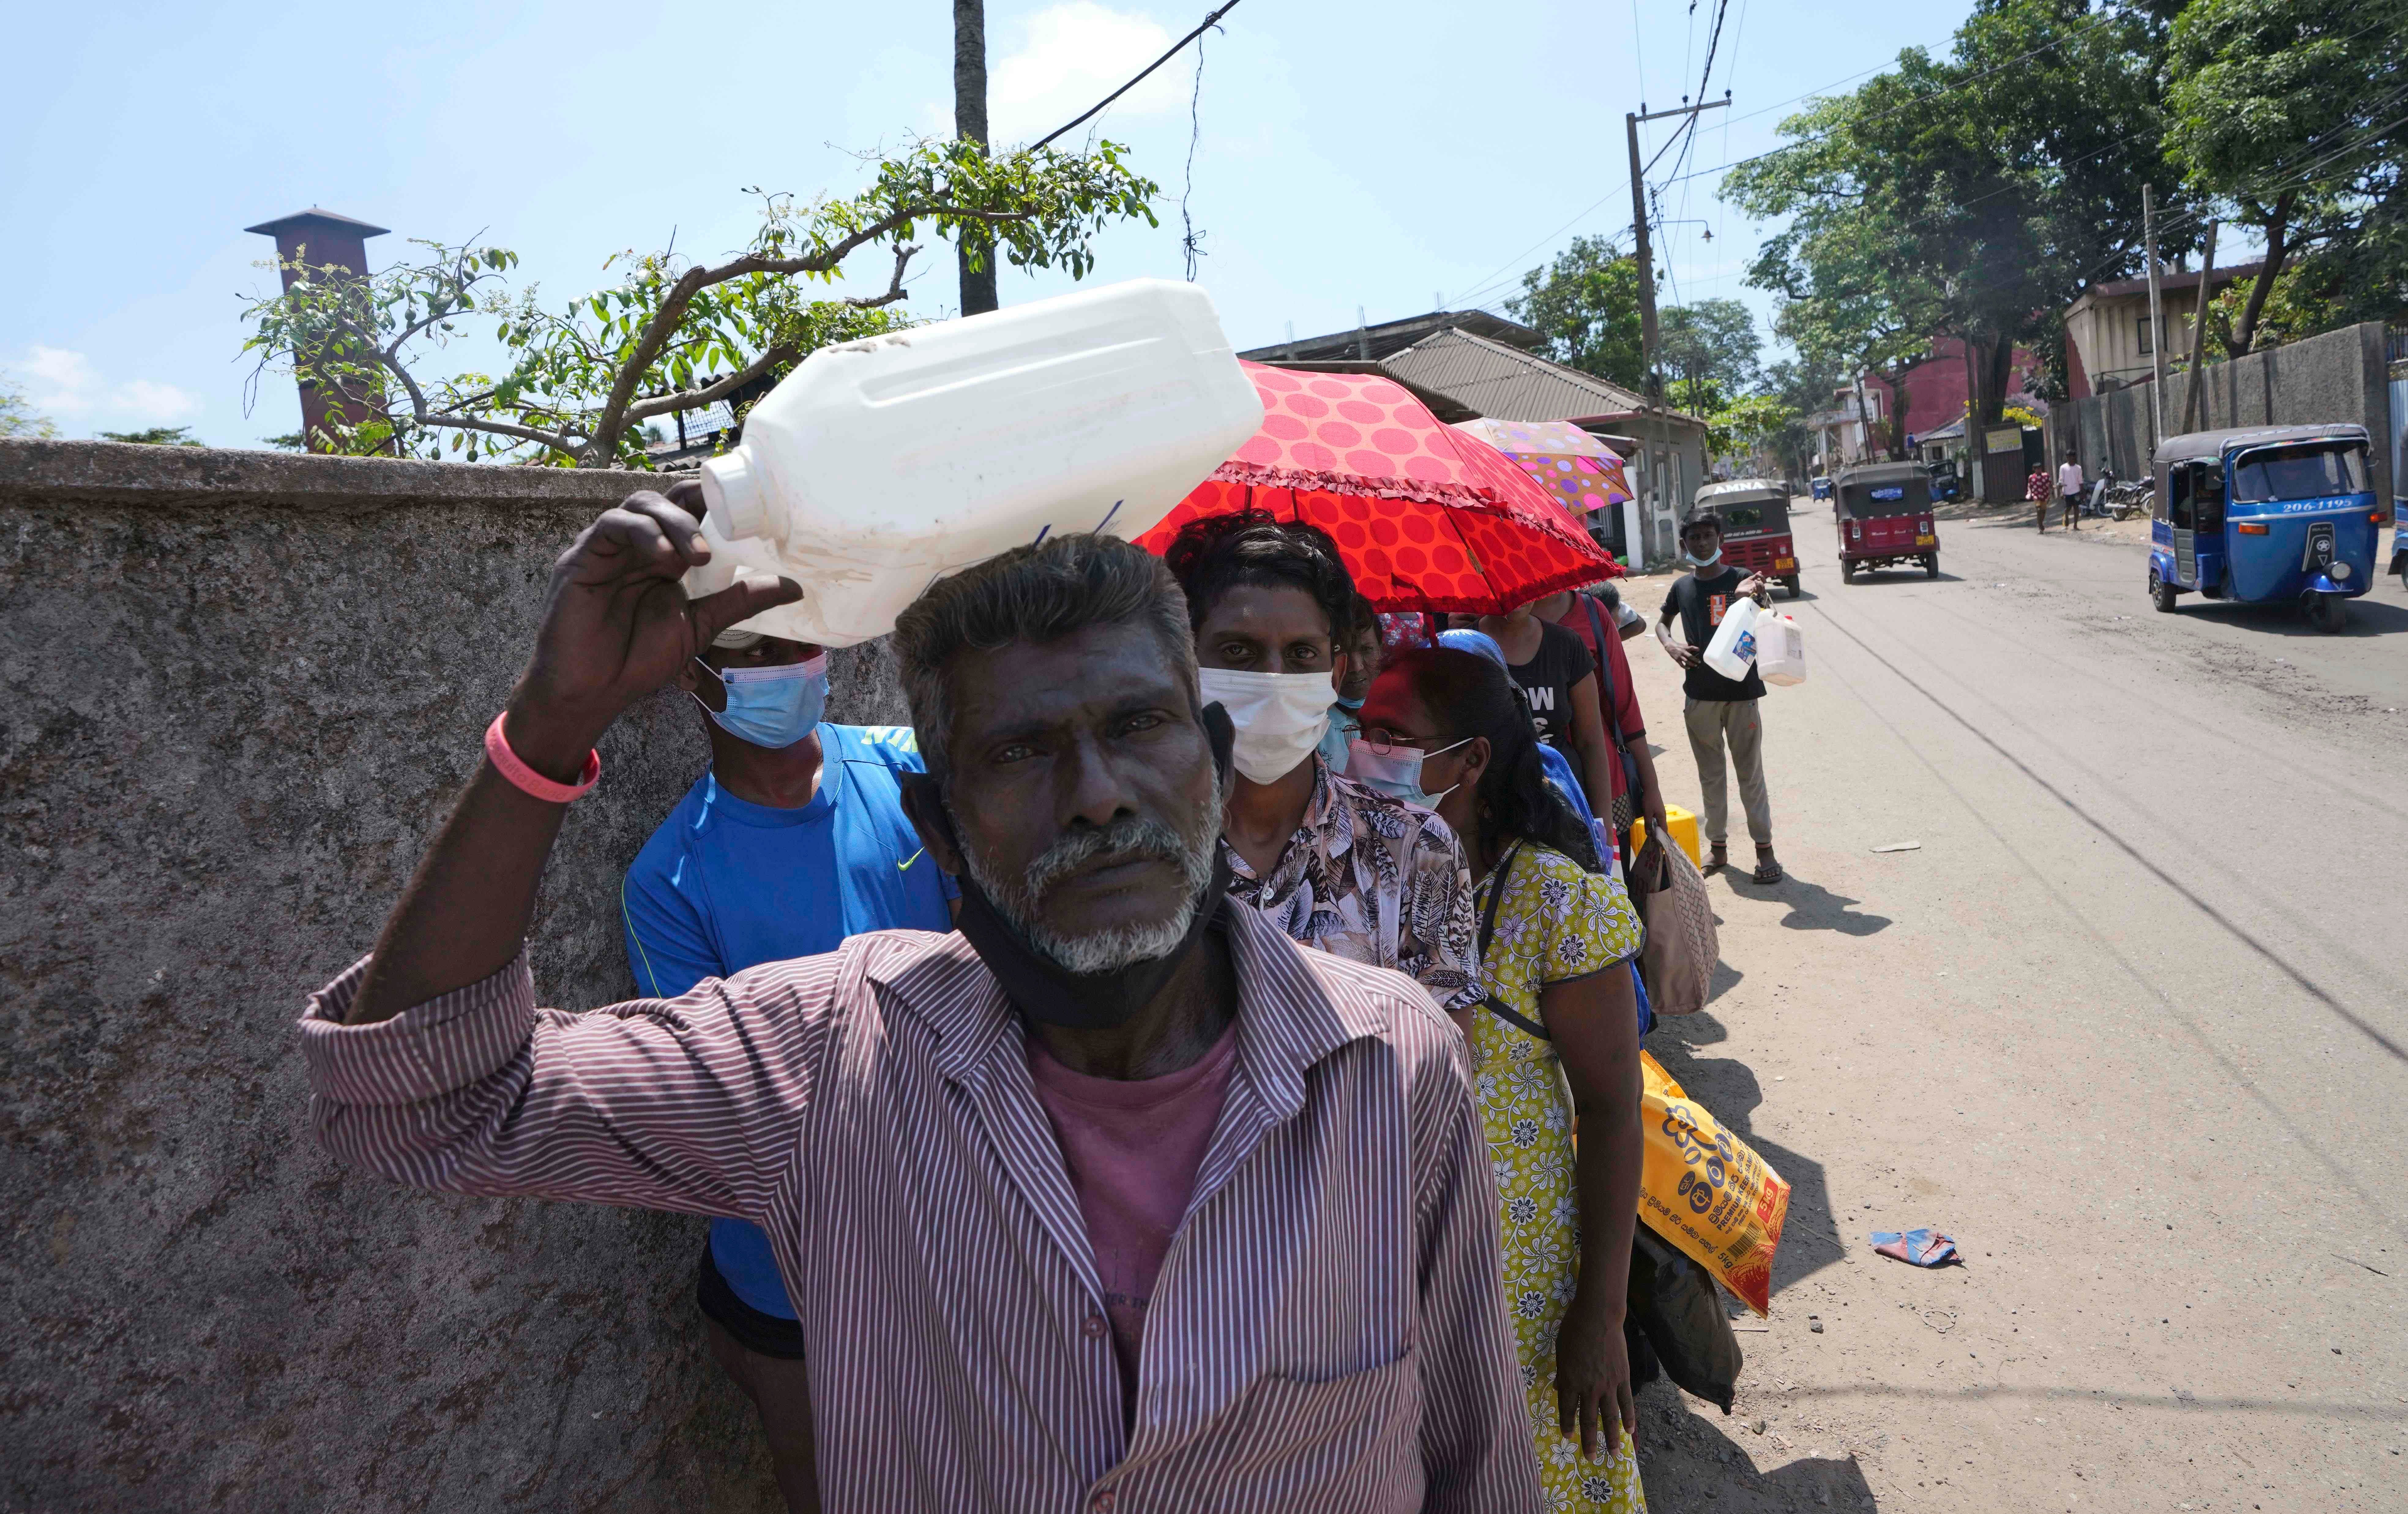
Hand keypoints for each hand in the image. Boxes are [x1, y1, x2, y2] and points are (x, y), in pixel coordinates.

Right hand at [504, 484, 798, 778]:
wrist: (591, 690)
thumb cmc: (638, 659)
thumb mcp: (700, 626)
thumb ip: (739, 601)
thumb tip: (794, 587)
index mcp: (665, 555)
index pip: (689, 509)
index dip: (714, 501)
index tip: (749, 509)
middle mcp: (637, 545)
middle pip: (666, 498)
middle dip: (697, 507)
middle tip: (724, 535)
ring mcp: (608, 547)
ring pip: (640, 504)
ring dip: (675, 522)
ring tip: (698, 556)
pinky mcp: (582, 556)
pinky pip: (612, 525)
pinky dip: (643, 534)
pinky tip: (665, 559)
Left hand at [1556, 1287, 1634, 1458]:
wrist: (1598, 1316)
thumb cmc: (1574, 1330)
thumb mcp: (1561, 1352)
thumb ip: (1561, 1374)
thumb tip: (1559, 1389)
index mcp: (1570, 1380)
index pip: (1567, 1409)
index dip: (1567, 1424)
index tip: (1567, 1436)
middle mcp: (1588, 1388)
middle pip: (1589, 1420)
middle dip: (1589, 1441)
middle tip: (1589, 1457)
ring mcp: (1608, 1384)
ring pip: (1610, 1417)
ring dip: (1612, 1438)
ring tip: (1614, 1454)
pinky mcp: (1623, 1378)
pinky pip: (1627, 1403)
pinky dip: (1629, 1418)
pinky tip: (1631, 1431)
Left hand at [1640, 797, 1670, 854]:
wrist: (1651, 787)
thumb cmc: (1649, 800)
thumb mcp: (1647, 813)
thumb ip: (1648, 823)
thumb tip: (1649, 834)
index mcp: (1662, 817)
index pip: (1664, 830)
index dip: (1662, 837)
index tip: (1659, 844)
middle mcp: (1663, 815)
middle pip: (1662, 826)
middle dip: (1659, 833)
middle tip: (1655, 840)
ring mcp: (1661, 811)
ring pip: (1660, 822)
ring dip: (1657, 828)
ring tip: (1652, 834)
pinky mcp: (1658, 808)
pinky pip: (1657, 818)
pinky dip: (1655, 822)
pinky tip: (1651, 824)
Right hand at [1662, 638, 1699, 668]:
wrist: (1670, 647)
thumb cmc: (1679, 646)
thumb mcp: (1684, 645)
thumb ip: (1689, 647)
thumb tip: (1697, 649)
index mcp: (1684, 648)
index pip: (1691, 647)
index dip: (1695, 648)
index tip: (1699, 650)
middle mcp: (1682, 652)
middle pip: (1690, 656)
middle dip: (1695, 659)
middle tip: (1699, 662)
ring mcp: (1679, 656)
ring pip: (1686, 661)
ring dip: (1691, 664)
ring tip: (1695, 665)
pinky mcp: (1677, 659)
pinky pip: (1681, 664)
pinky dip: (1685, 667)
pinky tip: (1688, 668)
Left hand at [1738, 572, 1769, 603]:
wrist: (1738, 589)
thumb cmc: (1744, 585)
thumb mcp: (1750, 579)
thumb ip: (1755, 576)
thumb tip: (1760, 571)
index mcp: (1757, 584)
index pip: (1764, 581)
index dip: (1762, 577)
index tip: (1758, 574)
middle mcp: (1756, 588)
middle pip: (1763, 586)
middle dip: (1762, 581)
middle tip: (1756, 579)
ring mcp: (1753, 591)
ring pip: (1760, 590)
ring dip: (1759, 584)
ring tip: (1755, 580)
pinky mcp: (1749, 593)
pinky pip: (1754, 592)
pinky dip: (1754, 589)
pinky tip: (1752, 587)